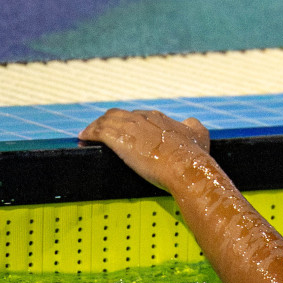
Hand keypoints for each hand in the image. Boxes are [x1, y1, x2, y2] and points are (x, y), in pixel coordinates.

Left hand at [79, 109, 210, 189]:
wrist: (185, 166)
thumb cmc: (193, 155)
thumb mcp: (200, 135)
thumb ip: (194, 126)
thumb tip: (190, 121)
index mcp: (159, 118)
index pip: (139, 116)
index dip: (130, 124)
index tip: (124, 133)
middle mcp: (143, 118)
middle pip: (119, 115)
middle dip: (109, 123)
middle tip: (102, 133)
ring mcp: (130, 127)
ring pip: (106, 120)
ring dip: (95, 127)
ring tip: (86, 135)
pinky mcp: (119, 138)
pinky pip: (97, 131)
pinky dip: (88, 133)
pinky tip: (83, 138)